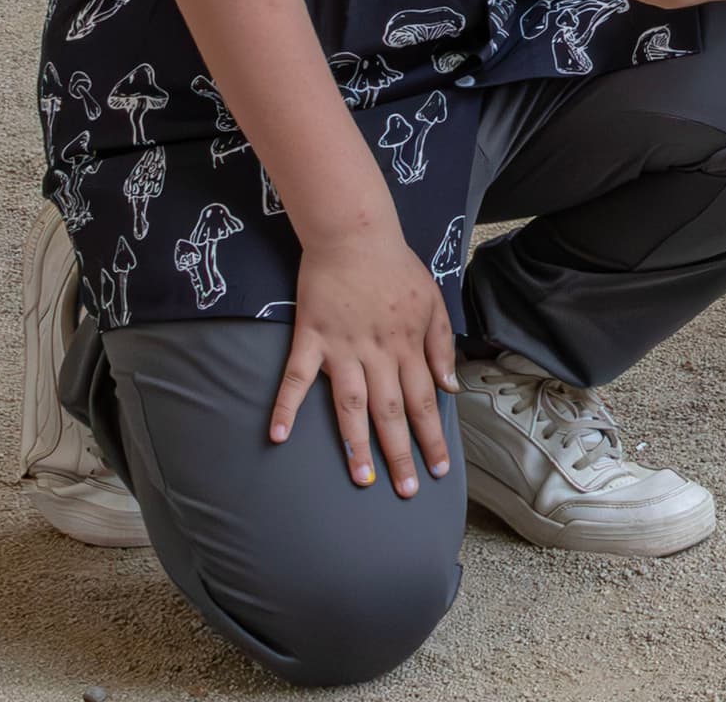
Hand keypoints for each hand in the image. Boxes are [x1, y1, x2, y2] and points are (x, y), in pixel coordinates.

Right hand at [270, 223, 457, 495]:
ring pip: (351, 404)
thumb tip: (449, 387)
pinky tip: (276, 437)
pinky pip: (296, 378)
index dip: (431, 436)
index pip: (425, 400)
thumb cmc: (397, 268)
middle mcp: (379, 353)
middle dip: (401, 452)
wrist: (355, 234)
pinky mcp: (311, 338)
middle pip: (392, 411)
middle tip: (405, 491)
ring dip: (356, 444)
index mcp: (409, 345)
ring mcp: (343, 348)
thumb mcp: (433, 301)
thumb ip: (441, 346)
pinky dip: (285, 406)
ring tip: (361, 479)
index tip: (437, 470)